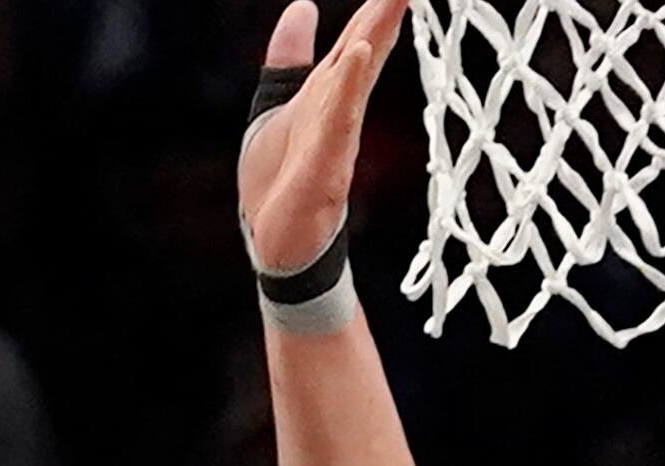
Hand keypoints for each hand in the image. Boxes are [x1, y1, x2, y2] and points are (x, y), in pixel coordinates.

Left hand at [239, 0, 407, 275]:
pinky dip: (348, 87)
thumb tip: (302, 7)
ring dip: (376, 34)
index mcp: (329, 90)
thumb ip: (291, 58)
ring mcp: (335, 135)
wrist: (276, 243)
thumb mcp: (279, 104)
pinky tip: (356, 54)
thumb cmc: (282, 177)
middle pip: (367, 46)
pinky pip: (338, 120)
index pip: (362, 35)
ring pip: (358, 76)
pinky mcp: (323, 166)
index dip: (381, 4)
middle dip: (388, 9)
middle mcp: (339, 106)